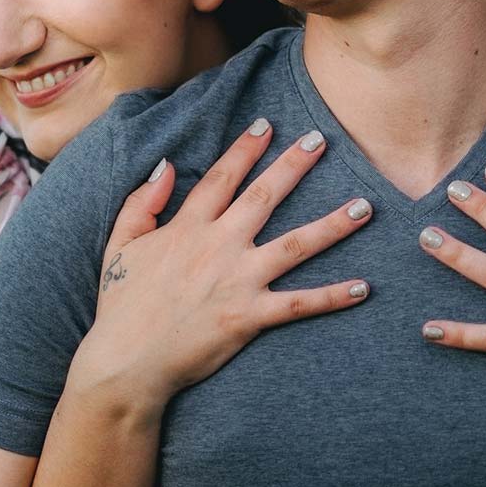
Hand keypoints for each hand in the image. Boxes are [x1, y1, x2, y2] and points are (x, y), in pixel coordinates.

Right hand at [75, 119, 373, 404]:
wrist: (127, 361)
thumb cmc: (122, 305)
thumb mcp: (120, 244)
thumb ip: (141, 203)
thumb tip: (167, 166)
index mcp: (186, 228)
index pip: (221, 177)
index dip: (245, 149)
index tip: (267, 125)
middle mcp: (217, 247)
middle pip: (264, 197)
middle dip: (294, 165)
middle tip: (322, 140)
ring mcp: (237, 281)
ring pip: (295, 245)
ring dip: (332, 225)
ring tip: (365, 206)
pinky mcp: (249, 316)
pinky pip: (299, 304)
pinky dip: (332, 296)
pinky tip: (363, 287)